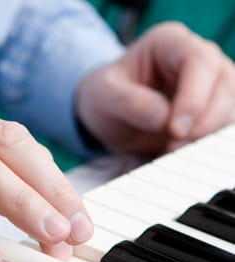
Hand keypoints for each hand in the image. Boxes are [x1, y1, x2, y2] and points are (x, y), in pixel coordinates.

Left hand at [76, 22, 234, 155]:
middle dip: (204, 120)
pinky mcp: (214, 109)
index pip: (198, 60)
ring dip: (208, 134)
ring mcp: (210, 83)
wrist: (107, 114)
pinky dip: (208, 143)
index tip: (175, 130)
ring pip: (230, 106)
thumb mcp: (103, 97)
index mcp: (168, 42)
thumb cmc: (105, 97)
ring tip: (173, 152)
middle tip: (174, 147)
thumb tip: (163, 118)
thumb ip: (128, 103)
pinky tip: (183, 155)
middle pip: (224, 83)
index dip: (193, 97)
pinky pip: (224, 125)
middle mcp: (197, 57)